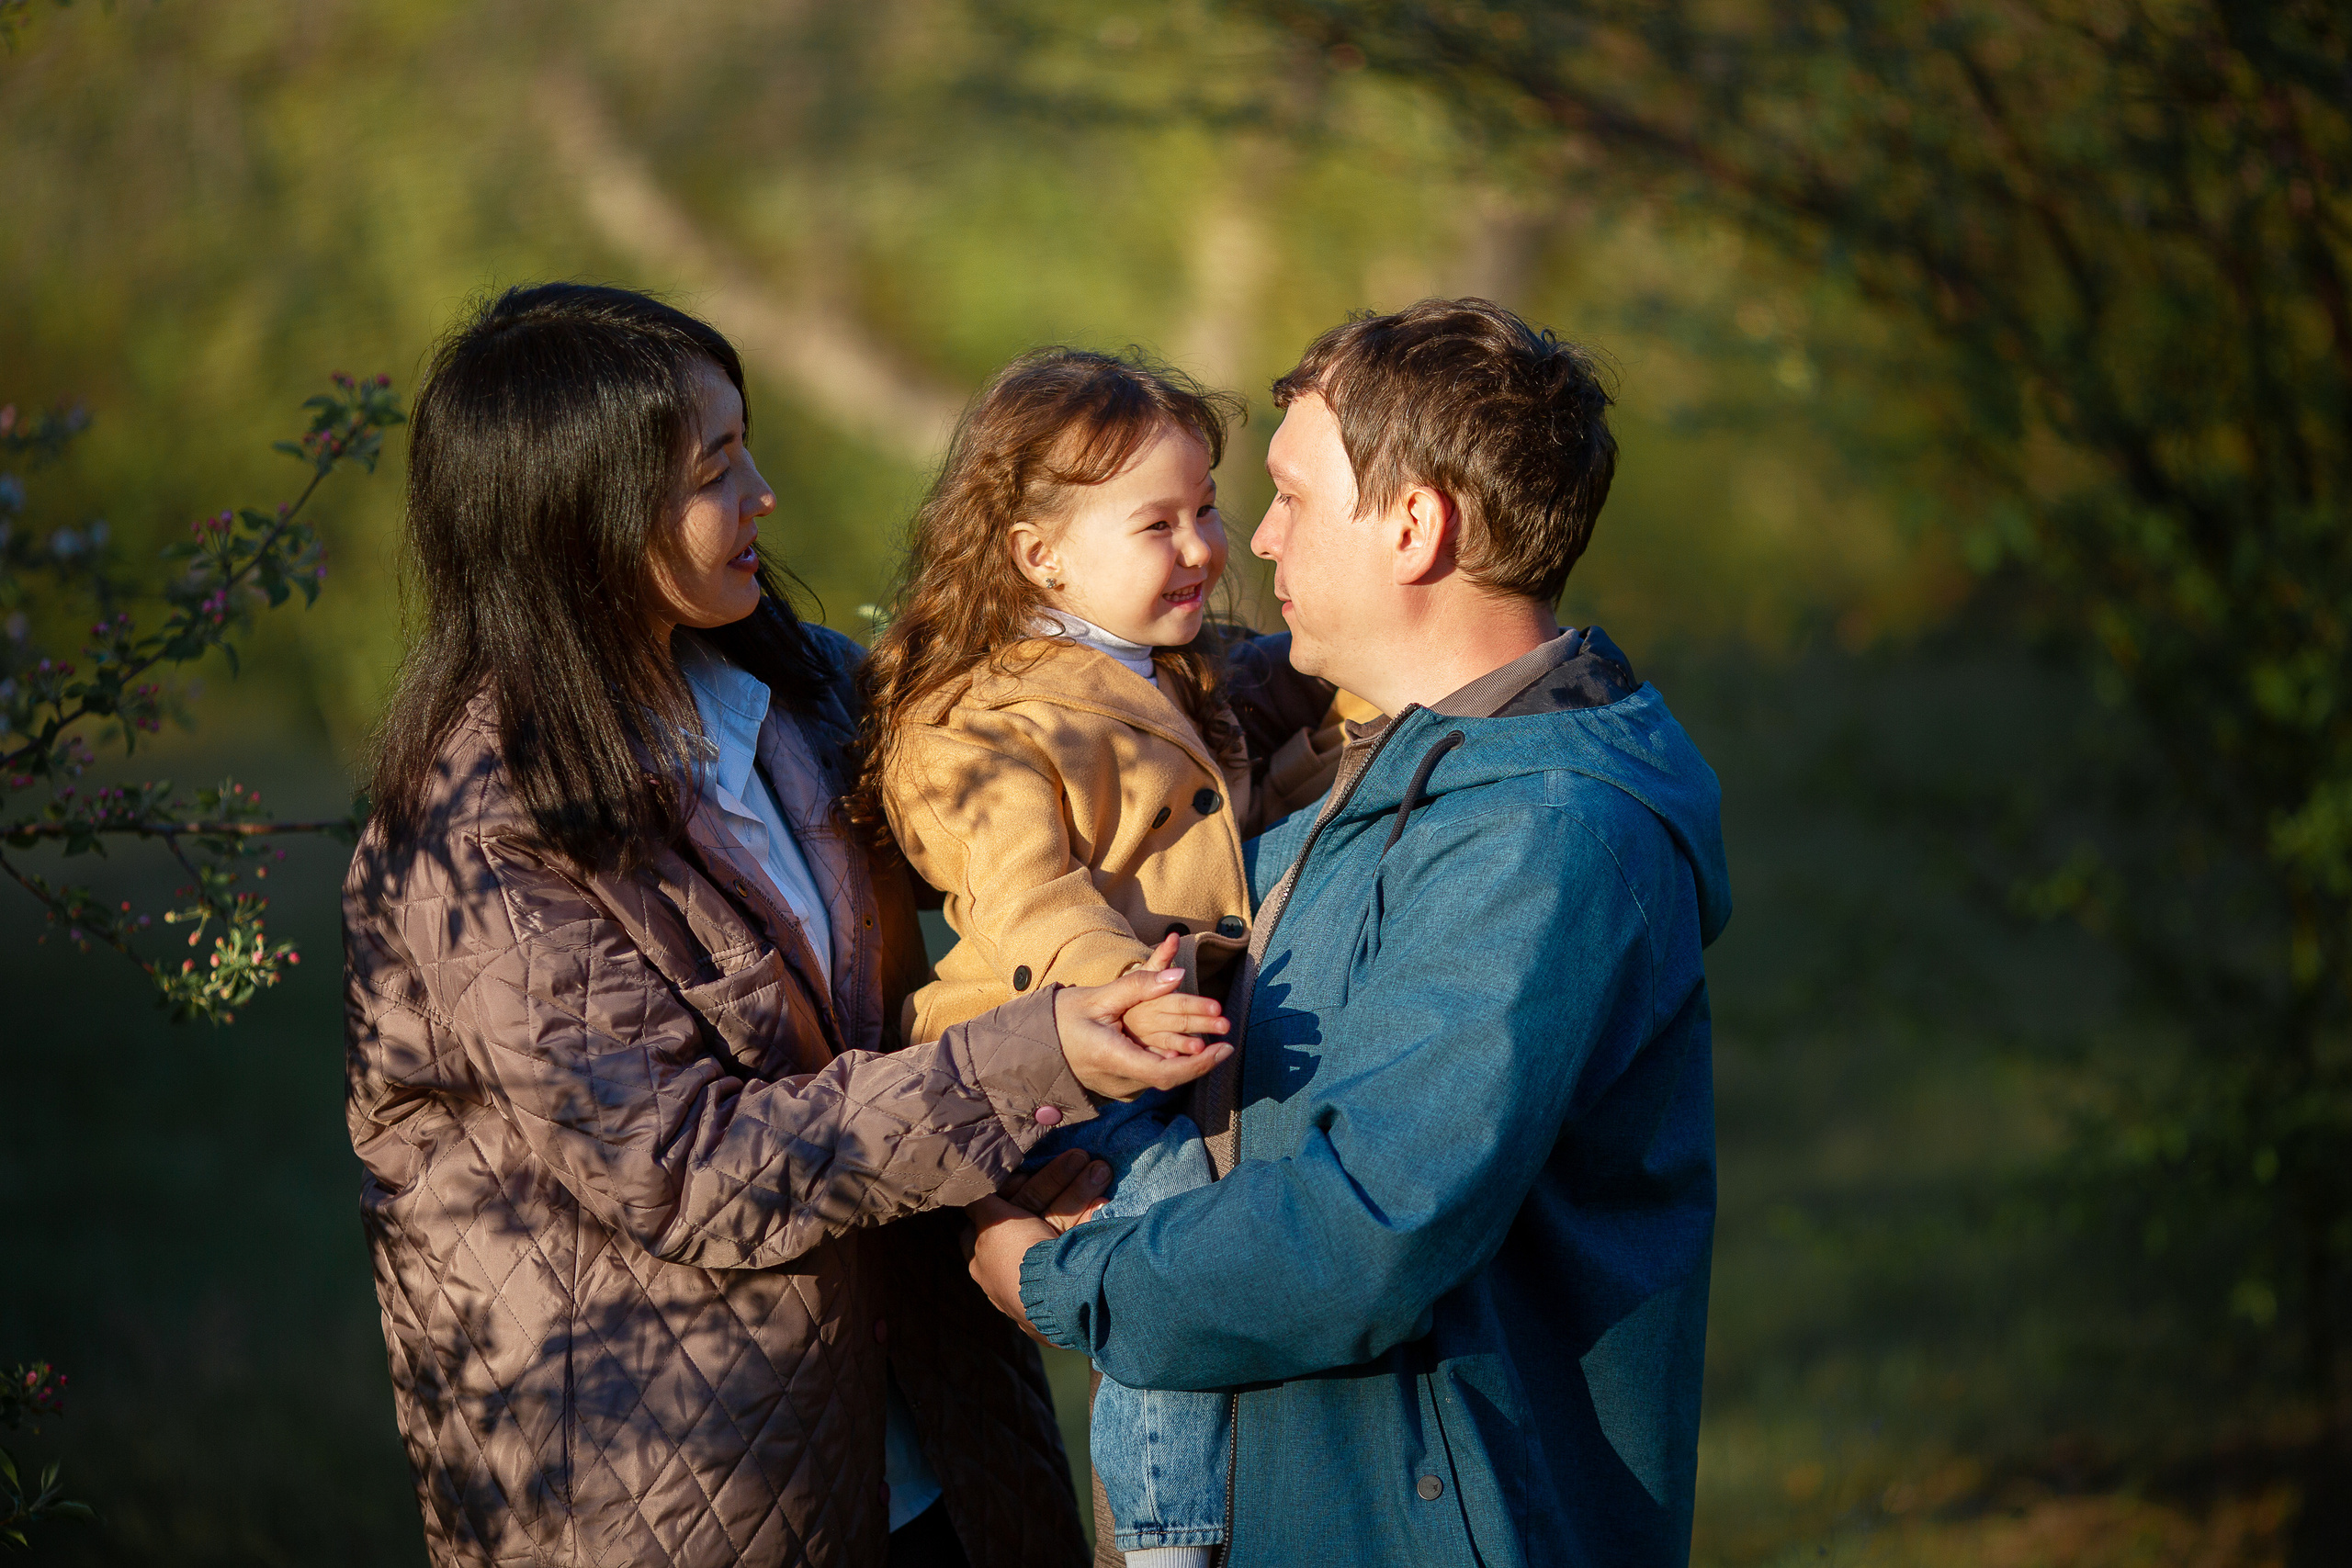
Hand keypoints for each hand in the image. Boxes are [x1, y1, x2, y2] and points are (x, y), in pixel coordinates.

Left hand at [965, 1153, 1112, 1343]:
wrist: (1059, 1297)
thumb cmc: (1016, 1258)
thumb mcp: (989, 1224)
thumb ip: (980, 1202)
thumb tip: (974, 1185)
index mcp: (987, 1260)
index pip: (991, 1217)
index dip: (1008, 1191)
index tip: (1024, 1175)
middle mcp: (1017, 1264)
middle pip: (1033, 1210)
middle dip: (1057, 1181)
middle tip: (1079, 1157)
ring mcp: (1049, 1269)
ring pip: (1062, 1217)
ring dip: (1082, 1189)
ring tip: (1101, 1168)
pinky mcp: (1078, 1270)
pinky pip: (1085, 1233)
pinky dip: (1095, 1213)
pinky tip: (1105, 1198)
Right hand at [1056, 938, 1231, 1100]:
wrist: (1034, 1045)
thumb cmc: (1062, 1017)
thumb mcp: (1099, 996)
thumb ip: (1139, 985)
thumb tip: (1178, 975)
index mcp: (1112, 1058)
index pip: (1165, 1073)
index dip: (1200, 1065)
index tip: (1225, 1048)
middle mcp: (1118, 1081)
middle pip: (1169, 1075)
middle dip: (1202, 1058)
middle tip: (1227, 1036)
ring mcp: (1119, 1089)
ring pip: (1162, 1076)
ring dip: (1188, 1058)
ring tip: (1212, 1036)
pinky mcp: (1119, 1086)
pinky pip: (1151, 1075)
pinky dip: (1170, 1060)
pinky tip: (1186, 1045)